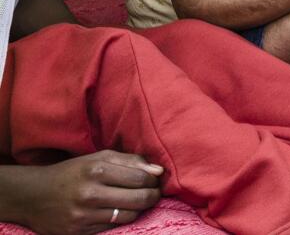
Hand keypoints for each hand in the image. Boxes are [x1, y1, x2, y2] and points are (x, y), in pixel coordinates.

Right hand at [15, 151, 161, 234]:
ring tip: (134, 201)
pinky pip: (112, 227)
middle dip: (153, 196)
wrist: (32, 195)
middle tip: (152, 192)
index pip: (142, 178)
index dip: (153, 179)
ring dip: (138, 209)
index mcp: (96, 170)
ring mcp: (84, 215)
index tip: (153, 179)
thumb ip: (130, 161)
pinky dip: (119, 219)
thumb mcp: (98, 158)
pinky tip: (115, 210)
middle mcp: (90, 193)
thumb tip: (159, 171)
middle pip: (140, 199)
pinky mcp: (78, 231)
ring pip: (130, 215)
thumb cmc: (72, 173)